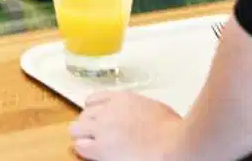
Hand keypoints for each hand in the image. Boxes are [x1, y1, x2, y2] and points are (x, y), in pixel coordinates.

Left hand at [70, 91, 184, 160]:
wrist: (173, 145)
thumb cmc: (175, 130)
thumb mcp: (158, 109)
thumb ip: (142, 108)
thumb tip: (142, 114)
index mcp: (122, 99)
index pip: (95, 99)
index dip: (95, 110)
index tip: (99, 118)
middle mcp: (108, 110)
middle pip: (84, 113)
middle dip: (88, 123)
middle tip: (95, 134)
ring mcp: (102, 129)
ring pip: (76, 128)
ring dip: (82, 135)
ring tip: (89, 143)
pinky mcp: (101, 149)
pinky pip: (80, 146)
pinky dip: (82, 148)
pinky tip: (89, 152)